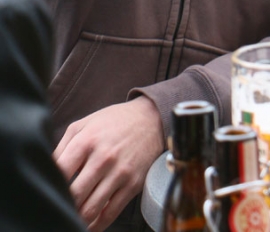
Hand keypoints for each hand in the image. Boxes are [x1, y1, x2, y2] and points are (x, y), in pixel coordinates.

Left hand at [54, 96, 163, 230]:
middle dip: (64, 204)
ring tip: (72, 217)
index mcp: (86, 140)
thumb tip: (48, 172)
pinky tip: (90, 224)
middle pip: (74, 195)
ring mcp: (119, 173)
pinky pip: (111, 213)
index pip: (60, 173)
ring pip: (91, 209)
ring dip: (78, 218)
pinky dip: (97, 224)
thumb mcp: (84, 124)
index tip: (49, 191)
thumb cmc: (113, 122)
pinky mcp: (132, 184)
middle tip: (59, 207)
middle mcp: (103, 158)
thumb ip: (63, 146)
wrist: (150, 119)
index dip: (51, 185)